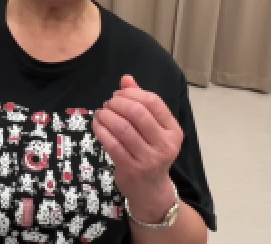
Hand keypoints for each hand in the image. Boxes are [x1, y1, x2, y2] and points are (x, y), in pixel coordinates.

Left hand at [92, 75, 183, 221]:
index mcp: (173, 131)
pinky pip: (111, 144)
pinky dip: (101, 130)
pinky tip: (97, 124)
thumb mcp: (153, 129)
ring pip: (122, 128)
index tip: (118, 94)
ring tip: (101, 112)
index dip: (132, 93)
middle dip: (118, 103)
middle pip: (137, 113)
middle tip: (108, 103)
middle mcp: (165, 145)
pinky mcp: (131, 169)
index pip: (153, 102)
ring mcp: (148, 159)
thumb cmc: (150, 153)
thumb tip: (126, 78)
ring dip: (107, 115)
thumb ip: (141, 102)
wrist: (150, 191)